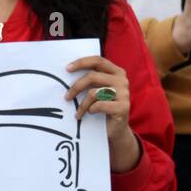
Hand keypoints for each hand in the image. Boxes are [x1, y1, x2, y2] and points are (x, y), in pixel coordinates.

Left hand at [66, 56, 140, 172]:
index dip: (82, 63)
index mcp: (116, 72)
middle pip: (92, 76)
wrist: (116, 129)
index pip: (98, 60)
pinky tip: (90, 114)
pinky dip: (90, 110)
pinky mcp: (123, 107)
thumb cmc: (102, 108)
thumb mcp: (96, 90)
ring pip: (94, 92)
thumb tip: (68, 71)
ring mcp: (124, 94)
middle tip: (67, 97)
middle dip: (76, 87)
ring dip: (82, 104)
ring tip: (78, 113)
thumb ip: (90, 80)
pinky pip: (99, 105)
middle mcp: (122, 80)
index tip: (67, 69)